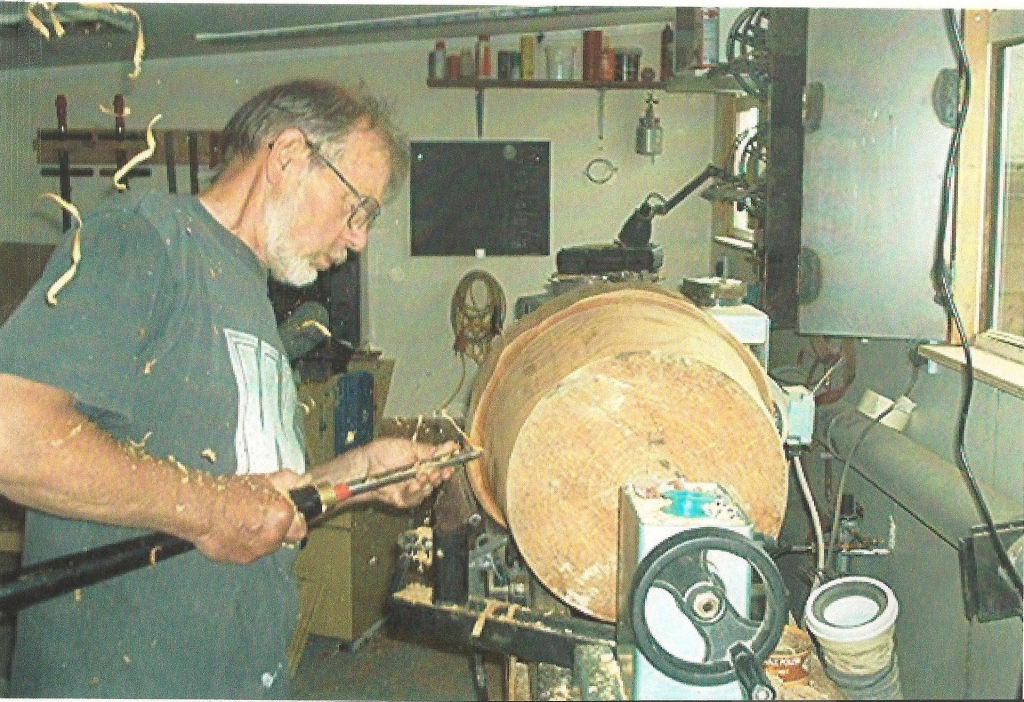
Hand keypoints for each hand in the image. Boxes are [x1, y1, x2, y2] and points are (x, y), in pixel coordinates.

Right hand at [190, 471, 305, 563]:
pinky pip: (247, 552)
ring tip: (244, 519)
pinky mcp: (238, 560)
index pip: (301, 527)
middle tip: (261, 513)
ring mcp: (255, 552)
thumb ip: (288, 481)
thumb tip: (302, 482)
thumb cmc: (228, 494)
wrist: (201, 509)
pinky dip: (243, 544)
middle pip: (282, 538)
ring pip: (264, 546)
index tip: (288, 514)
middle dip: (275, 528)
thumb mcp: (264, 479)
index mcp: (282, 517)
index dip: (293, 519)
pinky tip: (233, 529)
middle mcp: (272, 538)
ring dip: (259, 536)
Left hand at [314, 438, 460, 508]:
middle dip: (440, 475)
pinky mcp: (404, 499)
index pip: (440, 465)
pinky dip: (417, 490)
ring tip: (423, 475)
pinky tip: (415, 483)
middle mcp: (418, 476)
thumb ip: (430, 450)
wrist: (366, 466)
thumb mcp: (409, 447)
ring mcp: (412, 489)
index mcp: (421, 462)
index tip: (452, 463)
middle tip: (440, 470)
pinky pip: (416, 497)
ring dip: (428, 482)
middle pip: (437, 479)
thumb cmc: (383, 453)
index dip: (447, 466)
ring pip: (429, 489)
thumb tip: (450, 445)